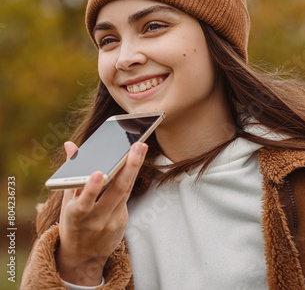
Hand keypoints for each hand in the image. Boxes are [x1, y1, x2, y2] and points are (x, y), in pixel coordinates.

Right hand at [56, 140, 147, 285]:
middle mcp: (96, 220)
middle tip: (138, 146)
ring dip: (134, 168)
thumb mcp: (66, 200)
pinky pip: (126, 196)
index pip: (84, 202)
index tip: (98, 173)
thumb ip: (71, 171)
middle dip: (128, 167)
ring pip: (125, 191)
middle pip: (116, 191)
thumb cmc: (72, 221)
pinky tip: (134, 162)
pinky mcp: (122, 221)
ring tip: (140, 147)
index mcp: (76, 215)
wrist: (82, 257)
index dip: (91, 189)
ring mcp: (111, 222)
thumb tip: (70, 144)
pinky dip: (129, 179)